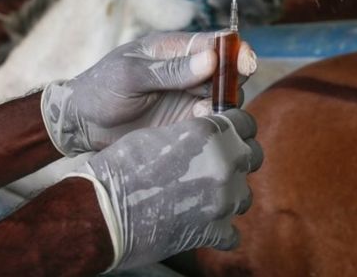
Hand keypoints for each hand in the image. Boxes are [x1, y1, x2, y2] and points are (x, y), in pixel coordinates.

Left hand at [41, 31, 256, 153]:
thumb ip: (169, 70)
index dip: (235, 51)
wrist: (81, 125)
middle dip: (233, 85)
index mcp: (173, 49)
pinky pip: (211, 124)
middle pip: (226, 73)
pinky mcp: (185, 124)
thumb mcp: (130, 76)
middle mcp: (187, 72)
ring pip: (224, 100)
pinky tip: (202, 132)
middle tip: (226, 100)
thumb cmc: (100, 90)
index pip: (214, 43)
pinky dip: (214, 127)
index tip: (246, 64)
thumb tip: (211, 59)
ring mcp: (187, 99)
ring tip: (208, 118)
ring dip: (224, 109)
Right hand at [65, 109, 262, 270]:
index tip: (228, 134)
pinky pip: (232, 234)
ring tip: (203, 197)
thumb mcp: (160, 133)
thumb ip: (196, 131)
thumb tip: (209, 133)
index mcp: (211, 133)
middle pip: (252, 157)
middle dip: (236, 160)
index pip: (246, 123)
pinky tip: (201, 223)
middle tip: (213, 165)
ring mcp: (223, 200)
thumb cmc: (123, 165)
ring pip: (245, 196)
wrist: (104, 207)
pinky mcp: (214, 232)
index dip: (236, 127)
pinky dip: (219, 231)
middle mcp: (225, 163)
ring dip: (228, 195)